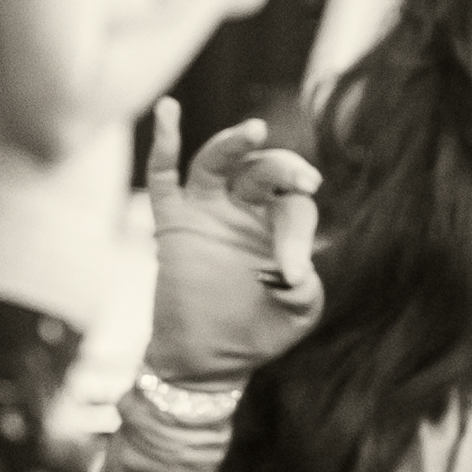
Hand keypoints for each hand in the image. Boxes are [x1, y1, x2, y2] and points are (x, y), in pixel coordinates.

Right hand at [141, 98, 323, 389]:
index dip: (296, 236)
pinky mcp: (173, 224)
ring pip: (218, 163)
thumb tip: (296, 273)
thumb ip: (307, 292)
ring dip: (234, 144)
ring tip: (254, 131)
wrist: (206, 362)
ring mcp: (207, 213)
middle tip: (302, 181)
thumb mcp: (296, 316)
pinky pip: (164, 176)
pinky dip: (164, 142)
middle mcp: (245, 211)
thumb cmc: (256, 335)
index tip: (290, 278)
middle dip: (283, 169)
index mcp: (279, 226)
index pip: (294, 209)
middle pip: (262, 169)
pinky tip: (169, 109)